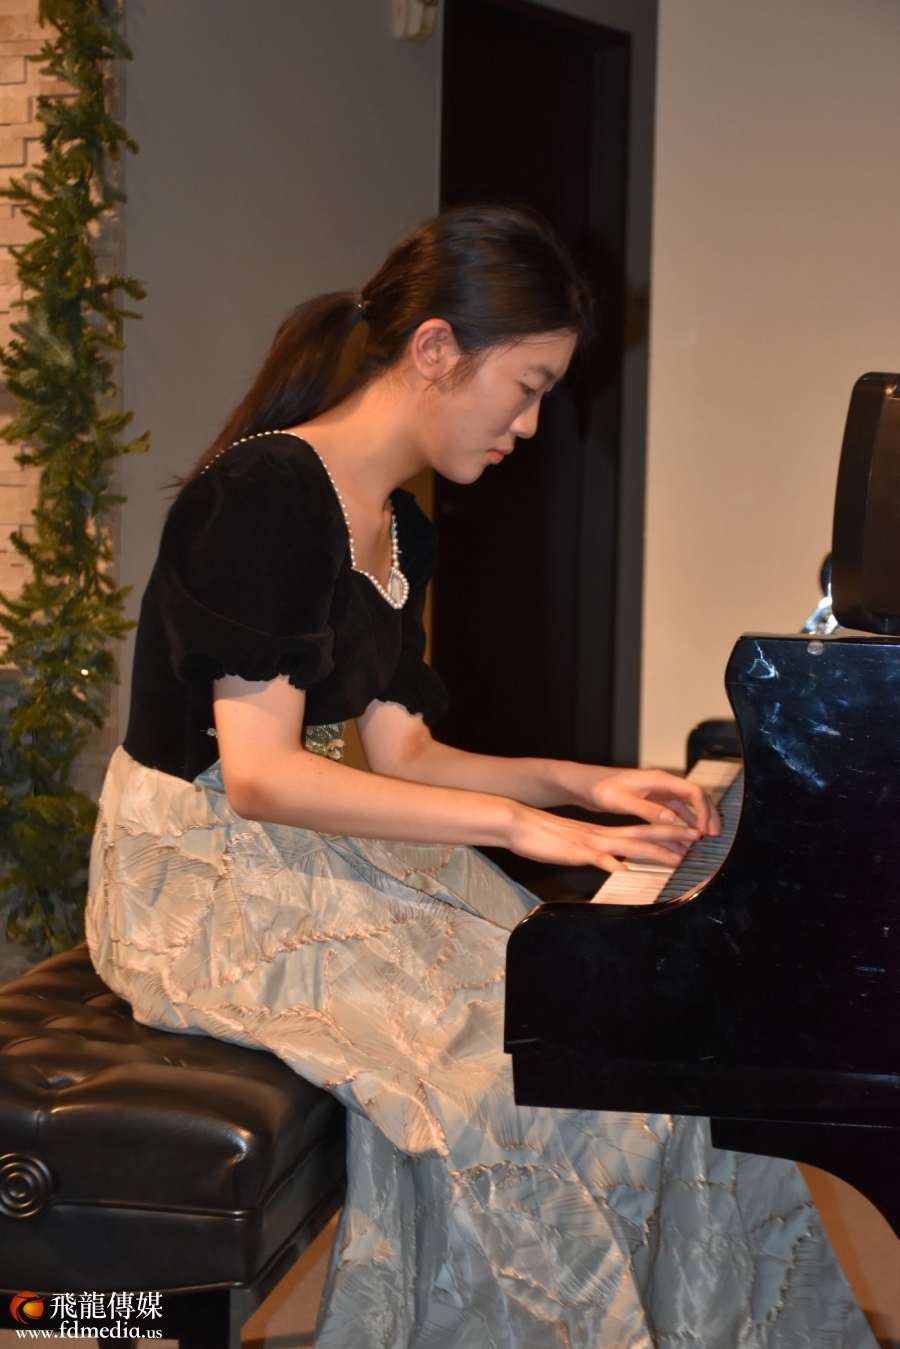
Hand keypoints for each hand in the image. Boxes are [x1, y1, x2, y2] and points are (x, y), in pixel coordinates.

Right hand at [505, 803, 700, 871]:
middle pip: (642, 835)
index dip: (663, 833)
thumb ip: (591, 852)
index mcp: (600, 833)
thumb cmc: (541, 836)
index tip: (684, 835)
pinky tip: (628, 873)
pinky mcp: (576, 852)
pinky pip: (599, 860)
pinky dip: (615, 866)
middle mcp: (601, 835)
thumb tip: (607, 862)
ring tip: (677, 859)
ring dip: (654, 853)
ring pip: (629, 846)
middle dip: (671, 837)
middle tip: (696, 837)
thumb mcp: (572, 845)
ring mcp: (590, 843)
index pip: (638, 831)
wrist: (518, 824)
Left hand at [567, 765, 720, 836]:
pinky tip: (687, 836)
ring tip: (706, 838)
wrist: (587, 784)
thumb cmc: (601, 789)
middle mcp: (663, 783)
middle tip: (715, 836)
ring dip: (698, 819)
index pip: (692, 791)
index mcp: (659, 779)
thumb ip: (647, 809)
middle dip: (708, 814)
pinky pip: (676, 811)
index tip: (706, 829)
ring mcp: (659, 791)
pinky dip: (684, 822)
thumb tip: (672, 818)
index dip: (703, 810)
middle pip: (696, 796)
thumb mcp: (623, 801)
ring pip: (688, 804)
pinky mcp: (654, 800)